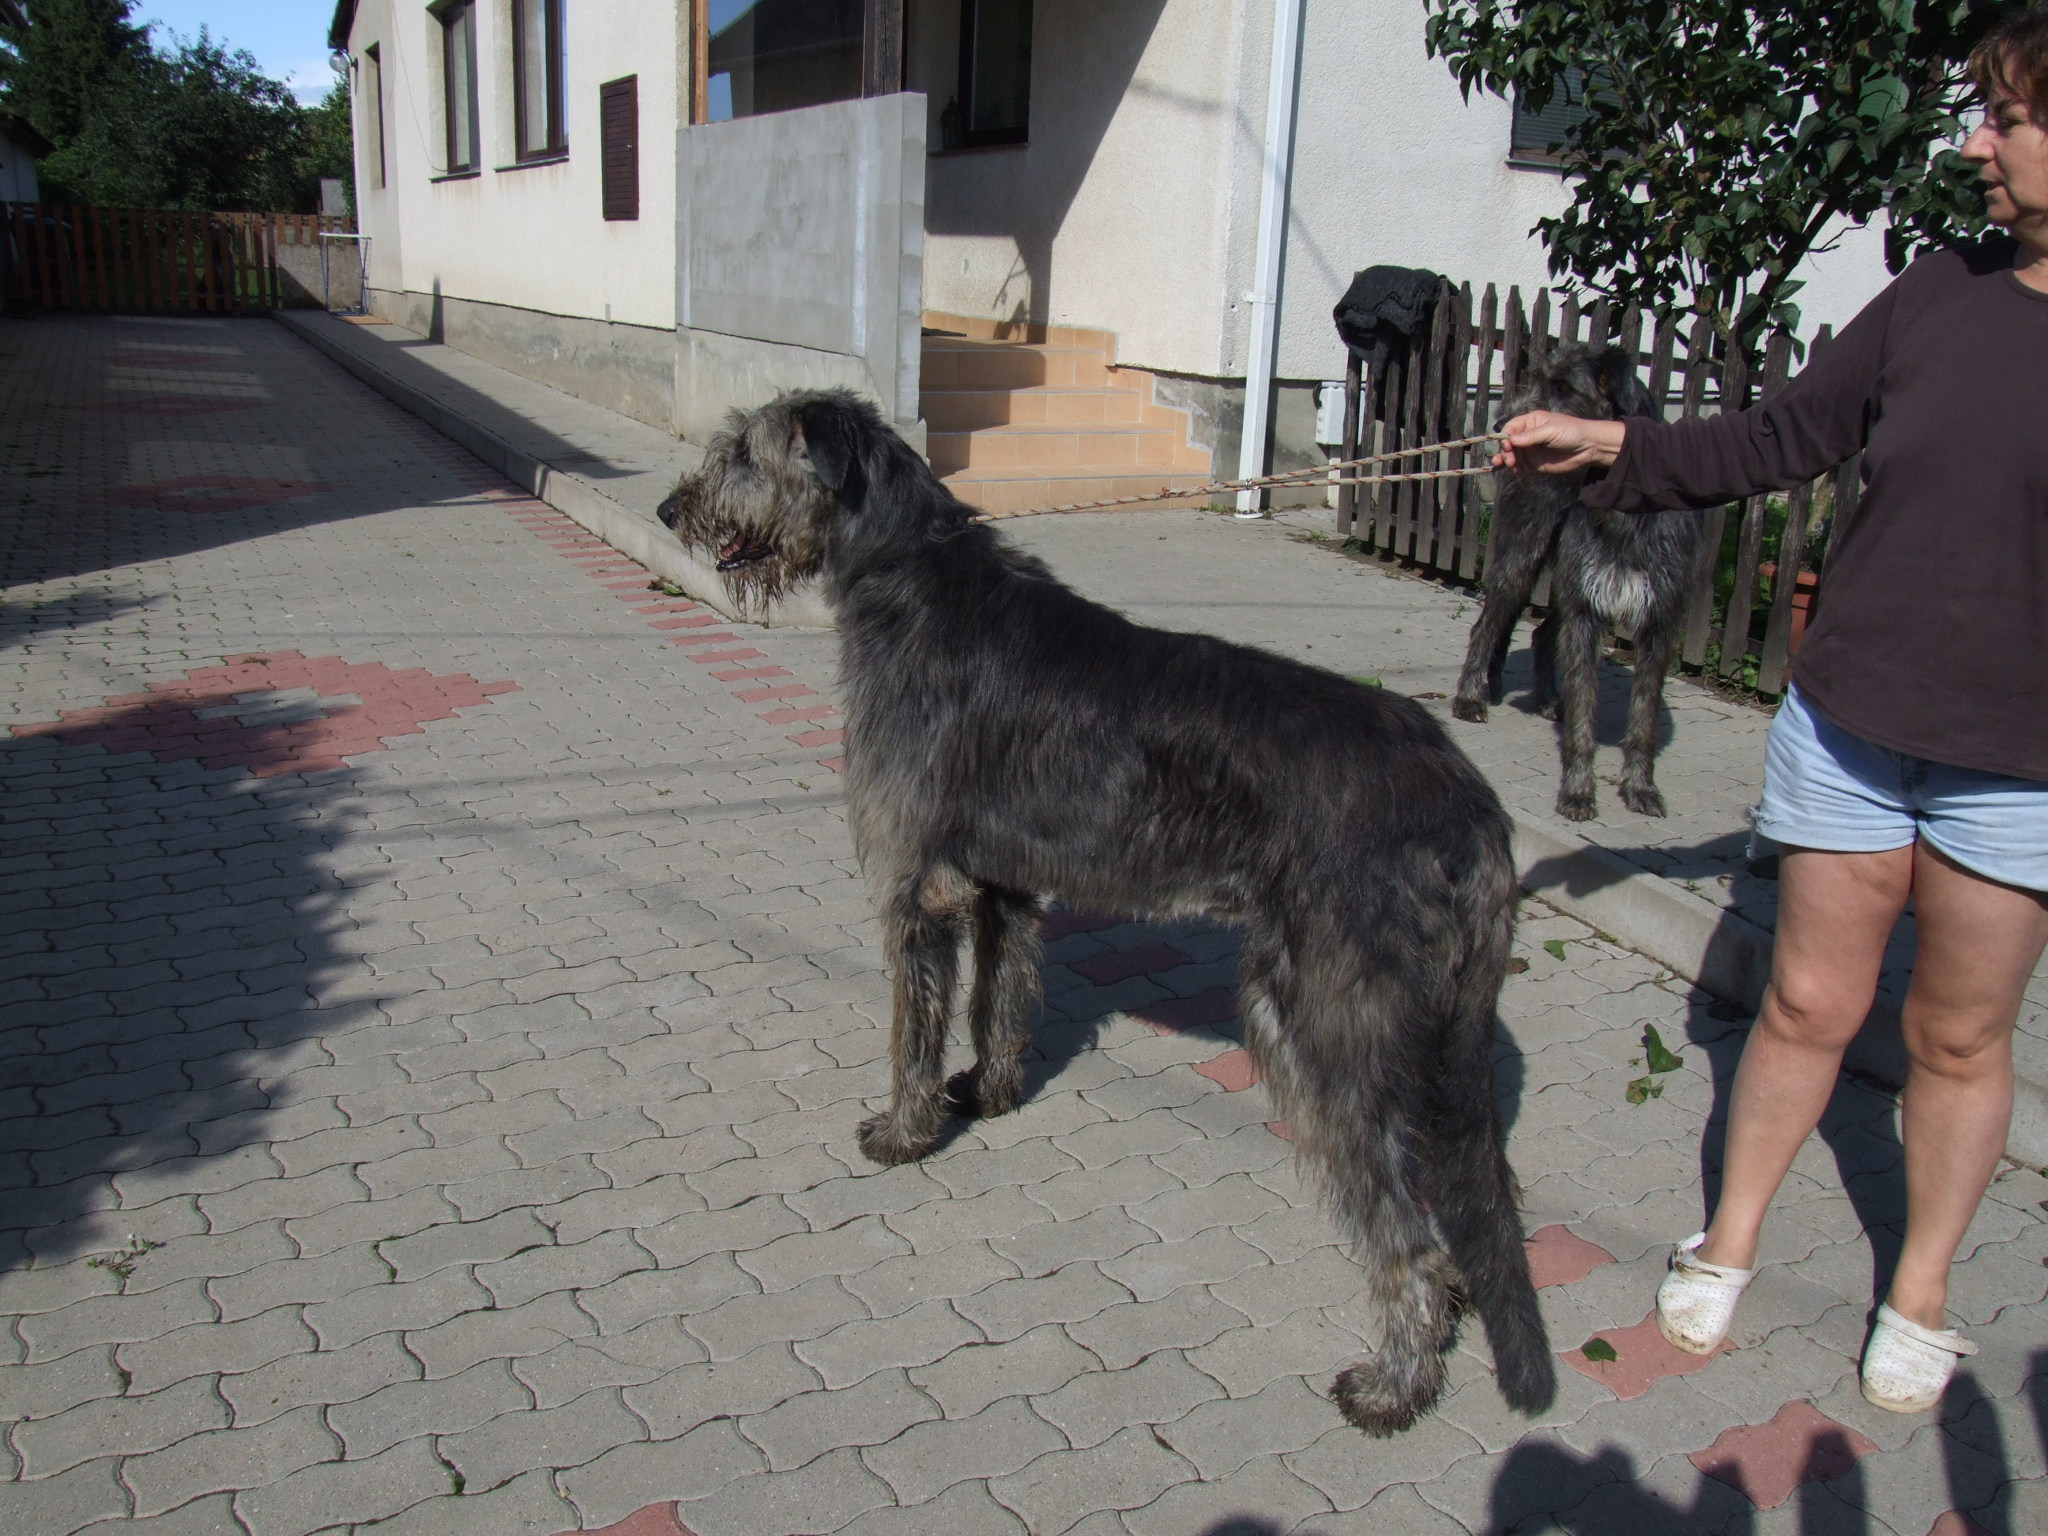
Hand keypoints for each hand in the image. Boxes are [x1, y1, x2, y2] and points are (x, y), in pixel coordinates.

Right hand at [1491, 411, 1626, 474]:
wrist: (1589, 448)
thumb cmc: (1571, 432)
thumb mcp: (1551, 430)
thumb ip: (1531, 436)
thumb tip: (1510, 440)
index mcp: (1531, 422)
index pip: (1511, 428)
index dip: (1505, 437)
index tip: (1508, 446)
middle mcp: (1528, 436)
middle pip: (1509, 443)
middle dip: (1506, 451)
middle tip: (1509, 459)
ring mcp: (1530, 450)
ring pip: (1512, 456)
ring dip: (1507, 461)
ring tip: (1507, 466)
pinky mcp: (1534, 463)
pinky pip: (1520, 467)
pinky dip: (1515, 469)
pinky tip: (1515, 472)